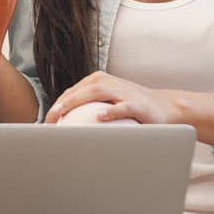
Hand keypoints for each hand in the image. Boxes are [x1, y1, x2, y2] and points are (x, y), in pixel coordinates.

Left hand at [44, 71, 180, 125]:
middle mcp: (108, 82)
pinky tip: (100, 117)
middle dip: (60, 105)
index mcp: (98, 82)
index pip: (71, 93)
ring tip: (62, 115)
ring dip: (77, 102)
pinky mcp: (138, 103)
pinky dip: (111, 110)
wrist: (168, 108)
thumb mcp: (109, 106)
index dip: (55, 106)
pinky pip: (122, 106)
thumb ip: (89, 111)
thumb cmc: (133, 109)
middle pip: (79, 91)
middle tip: (48, 122)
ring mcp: (123, 91)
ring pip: (96, 93)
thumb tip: (65, 131)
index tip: (44, 124)